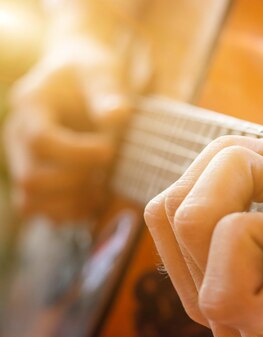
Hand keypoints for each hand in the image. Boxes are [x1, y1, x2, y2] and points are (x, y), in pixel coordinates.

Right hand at [3, 37, 129, 221]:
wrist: (79, 76)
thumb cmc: (92, 72)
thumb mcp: (102, 72)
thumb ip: (108, 92)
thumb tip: (118, 115)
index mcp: (30, 105)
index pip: (40, 141)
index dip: (77, 154)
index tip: (110, 150)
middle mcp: (17, 136)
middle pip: (32, 178)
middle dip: (77, 180)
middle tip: (107, 167)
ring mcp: (22, 160)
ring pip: (31, 203)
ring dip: (72, 202)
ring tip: (102, 186)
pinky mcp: (37, 178)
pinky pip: (42, 211)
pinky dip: (71, 212)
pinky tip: (97, 196)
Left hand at [144, 86, 262, 336]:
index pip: (227, 294)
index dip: (251, 230)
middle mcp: (250, 329)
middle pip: (189, 229)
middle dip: (233, 167)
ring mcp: (223, 308)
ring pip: (169, 218)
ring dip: (215, 168)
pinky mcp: (205, 282)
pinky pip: (168, 223)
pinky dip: (200, 182)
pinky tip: (247, 182)